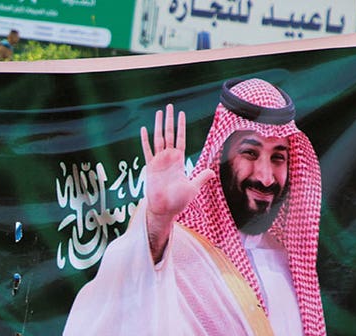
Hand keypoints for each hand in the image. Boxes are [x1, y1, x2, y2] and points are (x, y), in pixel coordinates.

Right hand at [140, 104, 212, 262]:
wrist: (164, 209)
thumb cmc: (178, 201)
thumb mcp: (192, 188)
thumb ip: (201, 177)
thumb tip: (212, 172)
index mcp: (179, 160)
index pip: (180, 139)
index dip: (181, 126)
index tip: (181, 114)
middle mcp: (169, 158)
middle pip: (169, 134)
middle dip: (169, 120)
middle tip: (169, 106)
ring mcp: (158, 161)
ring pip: (158, 138)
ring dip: (158, 125)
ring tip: (159, 112)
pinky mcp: (150, 166)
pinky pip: (147, 150)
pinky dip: (145, 140)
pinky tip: (144, 129)